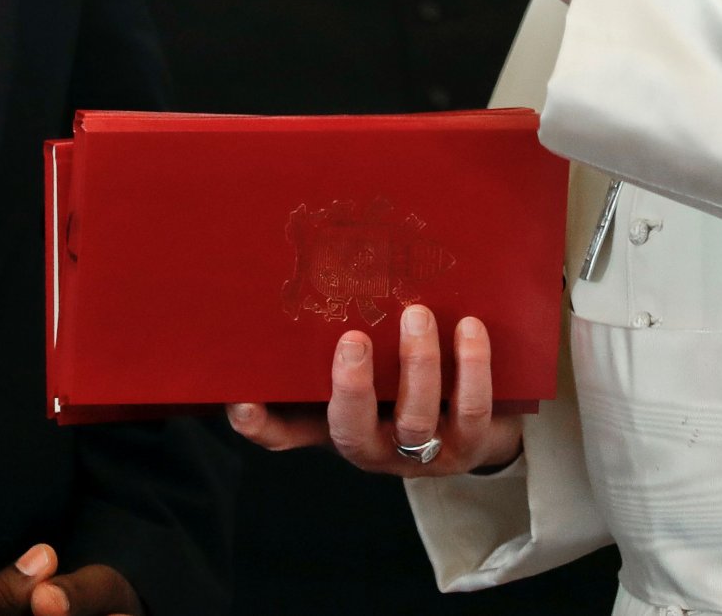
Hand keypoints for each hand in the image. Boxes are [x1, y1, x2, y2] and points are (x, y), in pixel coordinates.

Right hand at [227, 304, 523, 477]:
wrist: (478, 423)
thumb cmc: (406, 383)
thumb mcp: (369, 369)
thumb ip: (337, 341)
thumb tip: (311, 269)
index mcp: (336, 426)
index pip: (286, 433)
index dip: (262, 425)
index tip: (243, 404)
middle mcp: (374, 447)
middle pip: (352, 429)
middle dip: (351, 387)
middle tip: (354, 338)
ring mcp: (422, 452)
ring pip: (416, 419)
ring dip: (418, 366)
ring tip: (418, 315)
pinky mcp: (470, 446)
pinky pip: (471, 410)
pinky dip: (471, 368)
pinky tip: (469, 327)